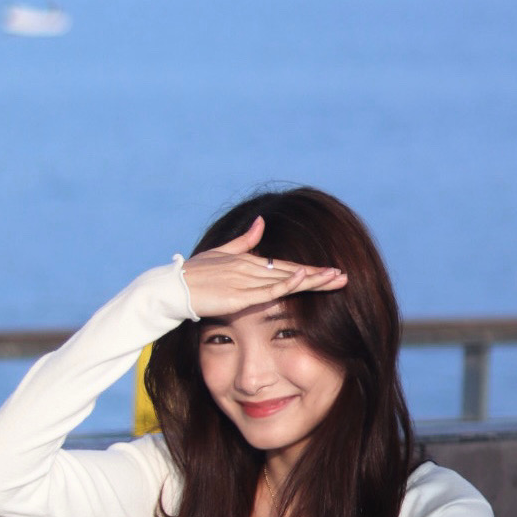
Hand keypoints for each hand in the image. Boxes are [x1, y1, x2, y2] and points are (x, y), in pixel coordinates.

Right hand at [181, 215, 346, 318]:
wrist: (172, 287)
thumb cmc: (193, 274)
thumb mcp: (220, 253)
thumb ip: (243, 240)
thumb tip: (260, 221)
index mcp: (248, 261)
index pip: (285, 266)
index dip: (309, 270)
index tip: (330, 273)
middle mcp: (250, 268)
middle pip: (292, 272)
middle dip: (319, 275)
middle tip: (344, 276)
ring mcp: (246, 280)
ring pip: (287, 279)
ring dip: (313, 280)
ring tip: (337, 280)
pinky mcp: (239, 295)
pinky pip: (268, 289)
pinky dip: (287, 284)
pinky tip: (304, 280)